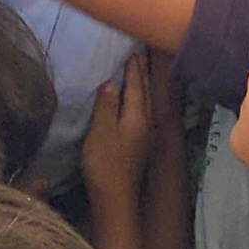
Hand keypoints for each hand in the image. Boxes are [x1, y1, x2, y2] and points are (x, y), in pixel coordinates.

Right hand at [82, 54, 154, 203]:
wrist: (115, 198)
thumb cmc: (104, 164)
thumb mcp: (100, 132)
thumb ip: (106, 106)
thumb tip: (110, 84)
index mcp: (137, 116)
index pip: (136, 86)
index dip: (133, 69)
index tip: (133, 50)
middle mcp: (147, 123)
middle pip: (146, 92)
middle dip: (143, 73)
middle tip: (141, 54)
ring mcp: (147, 136)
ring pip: (147, 103)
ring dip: (144, 86)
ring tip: (141, 72)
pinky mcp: (142, 146)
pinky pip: (145, 112)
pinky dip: (141, 100)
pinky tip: (136, 103)